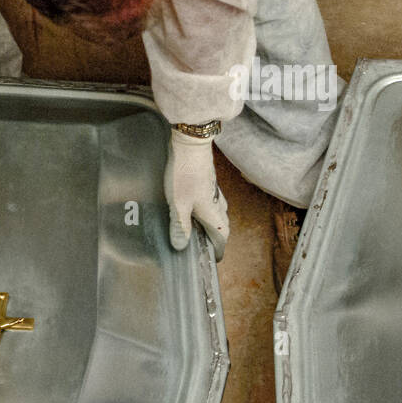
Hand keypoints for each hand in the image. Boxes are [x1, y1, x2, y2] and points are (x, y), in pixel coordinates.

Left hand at [165, 129, 229, 261]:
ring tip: (198, 229)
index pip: (222, 235)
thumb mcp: (178, 205)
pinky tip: (194, 207)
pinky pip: (212, 201)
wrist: (191, 144)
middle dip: (215, 236)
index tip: (215, 258)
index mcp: (213, 212)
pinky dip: (206, 210)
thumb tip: (181, 246)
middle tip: (205, 245)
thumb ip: (180, 226)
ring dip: (211, 222)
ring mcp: (214, 190)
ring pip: (218, 212)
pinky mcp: (208, 181)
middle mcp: (217, 202)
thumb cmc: (185, 174)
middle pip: (222, 224)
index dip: (219, 248)